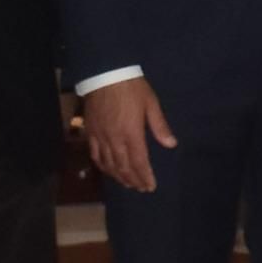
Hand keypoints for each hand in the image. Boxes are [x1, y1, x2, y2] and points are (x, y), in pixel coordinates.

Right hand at [83, 76, 176, 194]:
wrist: (104, 74)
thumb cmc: (132, 88)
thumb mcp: (151, 104)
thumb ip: (160, 126)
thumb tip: (171, 144)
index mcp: (131, 134)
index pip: (139, 162)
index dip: (144, 176)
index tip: (150, 186)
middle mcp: (114, 140)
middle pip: (123, 167)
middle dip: (133, 180)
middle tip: (141, 188)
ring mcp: (100, 137)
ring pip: (108, 164)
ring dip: (118, 177)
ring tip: (127, 184)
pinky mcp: (90, 132)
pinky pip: (94, 154)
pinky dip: (102, 165)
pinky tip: (107, 169)